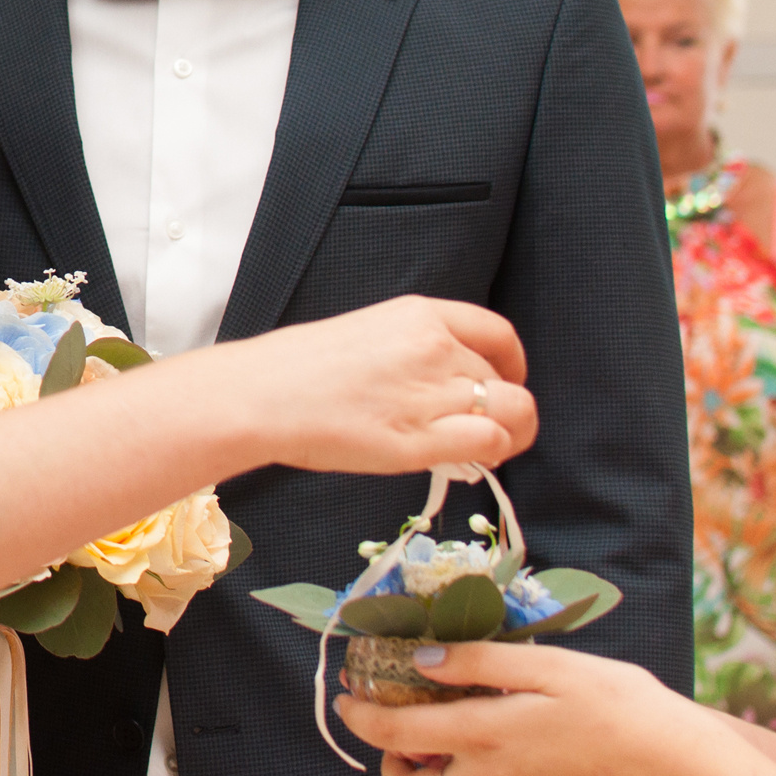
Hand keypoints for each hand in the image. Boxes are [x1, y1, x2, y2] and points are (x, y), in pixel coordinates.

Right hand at [229, 295, 536, 475]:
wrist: (261, 395)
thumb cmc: (297, 368)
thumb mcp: (365, 332)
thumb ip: (411, 348)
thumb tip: (442, 382)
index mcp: (419, 315)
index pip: (497, 334)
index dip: (512, 363)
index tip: (505, 380)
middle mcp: (434, 347)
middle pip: (503, 378)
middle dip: (502, 405)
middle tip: (484, 428)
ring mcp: (431, 392)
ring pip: (513, 410)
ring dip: (513, 433)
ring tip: (492, 448)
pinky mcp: (421, 439)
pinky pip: (490, 441)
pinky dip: (494, 452)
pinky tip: (474, 460)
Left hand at [332, 641, 722, 775]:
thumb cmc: (626, 711)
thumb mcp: (552, 666)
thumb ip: (480, 661)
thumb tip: (421, 657)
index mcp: (484, 736)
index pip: (394, 734)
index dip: (360, 717)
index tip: (346, 697)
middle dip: (388, 760)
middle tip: (396, 724)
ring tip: (443, 739)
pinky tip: (492, 762)